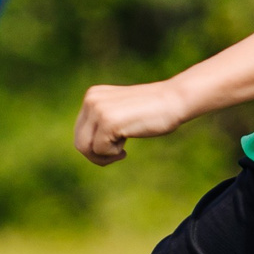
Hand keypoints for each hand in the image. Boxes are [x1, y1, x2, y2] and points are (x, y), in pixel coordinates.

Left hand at [73, 80, 191, 165]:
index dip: (95, 147)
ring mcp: (98, 109)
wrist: (174, 100)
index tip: (116, 146)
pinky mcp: (108, 121)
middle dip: (96, 156)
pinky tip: (126, 146)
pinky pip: (100, 150)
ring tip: (121, 151)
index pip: (80, 132)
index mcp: (92, 96)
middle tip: (118, 155)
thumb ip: (103, 122)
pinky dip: (113, 154)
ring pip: (85, 148)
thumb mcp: (121, 113)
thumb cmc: (153, 112)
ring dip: (103, 157)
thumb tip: (84, 148)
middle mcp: (91, 100)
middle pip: (79, 142)